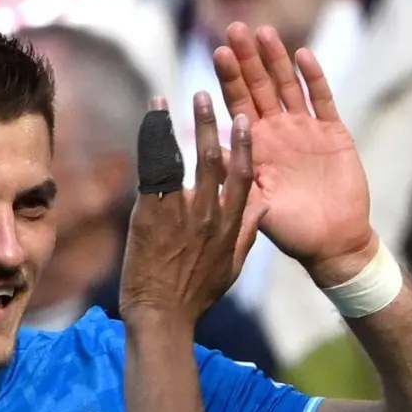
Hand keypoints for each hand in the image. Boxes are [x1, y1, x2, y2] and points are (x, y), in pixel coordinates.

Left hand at [119, 94, 255, 331]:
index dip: (244, 146)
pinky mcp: (151, 213)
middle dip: (210, 124)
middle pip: (214, 159)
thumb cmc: (195, 296)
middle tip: (204, 96)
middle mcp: (209, 214)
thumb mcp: (233, 267)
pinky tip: (150, 117)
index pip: (243, 177)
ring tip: (170, 99)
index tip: (243, 121)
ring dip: (178, 123)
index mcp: (230, 226)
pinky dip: (152, 138)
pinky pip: (154, 167)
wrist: (162, 316)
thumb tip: (261, 207)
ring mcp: (180, 213)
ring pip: (183, 157)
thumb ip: (247, 233)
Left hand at [214, 22, 374, 284]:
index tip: (216, 51)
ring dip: (277, 60)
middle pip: (260, 87)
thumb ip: (235, 173)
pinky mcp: (334, 133)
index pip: (238, 105)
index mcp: (256, 146)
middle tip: (236, 28)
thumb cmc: (290, 228)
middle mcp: (278, 132)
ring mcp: (307, 130)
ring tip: (265, 33)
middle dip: (248, 59)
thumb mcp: (255, 201)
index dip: (229, 79)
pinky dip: (313, 79)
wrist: (332, 242)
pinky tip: (303, 56)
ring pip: (289, 86)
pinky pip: (322, 100)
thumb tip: (207, 148)